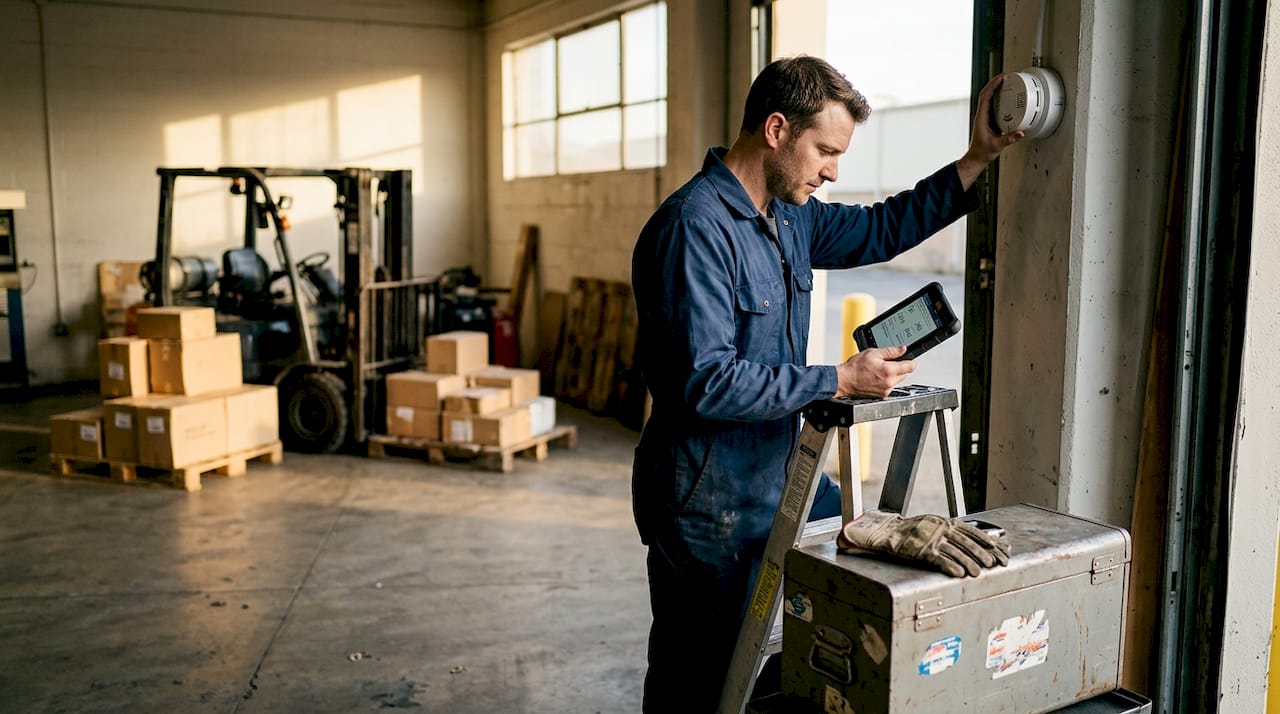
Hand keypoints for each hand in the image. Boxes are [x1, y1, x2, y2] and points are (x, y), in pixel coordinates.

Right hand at [834, 345, 914, 398]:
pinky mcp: (882, 395)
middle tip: (887, 362)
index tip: (910, 358)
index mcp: (889, 371)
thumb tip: (902, 349)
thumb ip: (891, 351)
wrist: (844, 381)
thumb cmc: (854, 368)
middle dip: (900, 367)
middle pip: (905, 373)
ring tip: (879, 370)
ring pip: (897, 380)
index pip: (911, 366)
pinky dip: (886, 381)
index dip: (911, 360)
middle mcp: (889, 383)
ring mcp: (886, 391)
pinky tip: (876, 377)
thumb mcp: (873, 353)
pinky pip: (889, 386)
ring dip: (893, 375)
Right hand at [837, 511, 1011, 577]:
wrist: (888, 533)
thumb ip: (951, 532)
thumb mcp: (934, 526)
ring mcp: (931, 539)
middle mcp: (940, 528)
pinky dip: (950, 566)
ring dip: (969, 562)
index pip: (972, 530)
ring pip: (955, 551)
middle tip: (995, 563)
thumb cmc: (912, 531)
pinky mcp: (920, 550)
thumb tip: (973, 542)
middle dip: (982, 553)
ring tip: (979, 572)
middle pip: (967, 541)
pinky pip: (938, 559)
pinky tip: (959, 573)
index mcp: (945, 521)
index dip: (987, 540)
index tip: (1000, 549)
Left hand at [956, 74, 1024, 188]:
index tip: (1001, 78)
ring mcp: (985, 117)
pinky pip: (993, 105)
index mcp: (981, 118)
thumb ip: (1009, 139)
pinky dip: (999, 98)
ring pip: (989, 98)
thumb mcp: (997, 145)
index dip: (993, 86)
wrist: (977, 158)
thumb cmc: (982, 152)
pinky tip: (1007, 97)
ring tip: (1006, 82)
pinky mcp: (989, 120)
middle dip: (995, 83)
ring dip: (996, 89)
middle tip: (1006, 76)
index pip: (985, 97)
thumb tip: (1020, 132)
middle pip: (986, 94)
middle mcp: (982, 115)